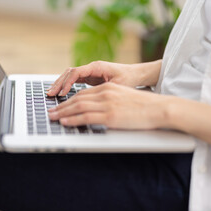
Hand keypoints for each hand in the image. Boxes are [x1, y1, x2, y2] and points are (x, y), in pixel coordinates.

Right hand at [47, 61, 146, 96]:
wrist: (136, 74)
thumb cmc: (129, 78)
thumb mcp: (118, 85)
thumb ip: (104, 89)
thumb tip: (91, 98)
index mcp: (96, 66)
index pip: (76, 72)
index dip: (67, 83)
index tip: (62, 94)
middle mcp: (91, 67)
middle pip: (69, 72)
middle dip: (58, 83)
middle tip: (50, 94)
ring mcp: (89, 72)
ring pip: (69, 75)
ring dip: (60, 84)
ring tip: (51, 94)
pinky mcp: (89, 77)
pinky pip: (74, 80)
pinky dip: (66, 86)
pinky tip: (60, 93)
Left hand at [48, 82, 169, 129]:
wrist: (160, 108)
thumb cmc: (144, 106)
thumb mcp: (124, 97)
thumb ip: (109, 100)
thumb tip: (97, 108)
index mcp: (108, 88)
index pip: (83, 93)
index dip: (69, 99)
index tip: (60, 105)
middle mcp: (105, 93)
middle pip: (77, 99)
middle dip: (62, 106)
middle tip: (51, 111)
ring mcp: (107, 104)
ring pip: (79, 107)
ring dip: (63, 112)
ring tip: (53, 117)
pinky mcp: (111, 116)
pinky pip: (87, 117)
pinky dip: (74, 120)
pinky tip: (65, 122)